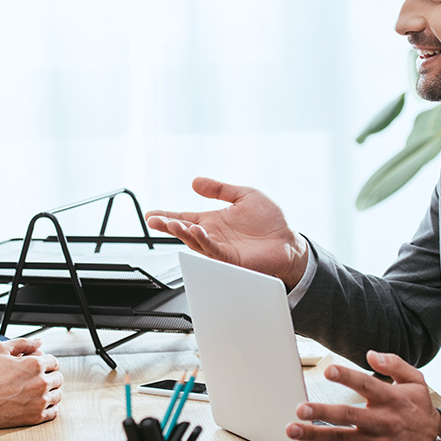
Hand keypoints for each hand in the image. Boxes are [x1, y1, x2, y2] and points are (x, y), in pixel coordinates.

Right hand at [0, 333, 62, 428]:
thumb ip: (23, 343)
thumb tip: (39, 342)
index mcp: (35, 364)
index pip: (54, 362)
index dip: (45, 364)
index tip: (37, 369)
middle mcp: (40, 382)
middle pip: (58, 378)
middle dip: (48, 377)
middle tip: (35, 380)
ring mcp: (39, 401)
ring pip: (58, 395)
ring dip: (50, 392)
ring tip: (35, 392)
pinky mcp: (35, 417)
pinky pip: (54, 412)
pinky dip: (49, 408)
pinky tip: (38, 404)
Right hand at [145, 177, 308, 286]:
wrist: (289, 241)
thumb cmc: (270, 222)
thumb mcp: (243, 195)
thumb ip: (219, 189)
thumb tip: (195, 182)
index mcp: (213, 221)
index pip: (184, 218)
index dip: (167, 216)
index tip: (151, 214)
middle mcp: (213, 236)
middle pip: (184, 231)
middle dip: (167, 226)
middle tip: (153, 221)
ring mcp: (221, 248)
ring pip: (195, 242)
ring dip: (181, 233)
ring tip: (170, 224)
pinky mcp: (232, 258)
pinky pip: (213, 250)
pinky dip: (203, 241)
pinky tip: (197, 231)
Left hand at [284, 350, 440, 440]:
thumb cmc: (419, 411)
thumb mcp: (416, 382)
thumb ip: (394, 364)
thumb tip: (371, 354)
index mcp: (391, 399)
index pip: (366, 385)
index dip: (347, 377)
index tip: (328, 370)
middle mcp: (382, 422)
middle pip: (348, 417)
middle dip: (322, 413)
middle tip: (300, 409)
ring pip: (341, 439)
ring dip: (314, 436)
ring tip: (293, 430)